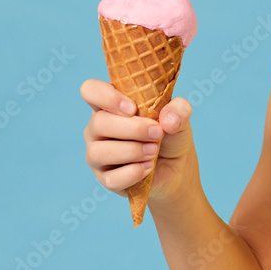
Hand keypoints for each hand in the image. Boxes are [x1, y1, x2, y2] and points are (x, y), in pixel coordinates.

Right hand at [81, 78, 198, 206]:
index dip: (106, 96)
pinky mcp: (105, 179)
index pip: (90, 90)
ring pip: (99, 152)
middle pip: (98, 123)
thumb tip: (168, 119)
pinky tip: (149, 167)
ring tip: (154, 150)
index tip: (133, 108)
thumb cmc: (170, 134)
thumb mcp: (180, 116)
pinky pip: (110, 178)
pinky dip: (133, 172)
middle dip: (132, 128)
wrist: (177, 167)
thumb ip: (179, 109)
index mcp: (110, 105)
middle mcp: (98, 128)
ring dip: (132, 151)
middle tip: (158, 133)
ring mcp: (98, 154)